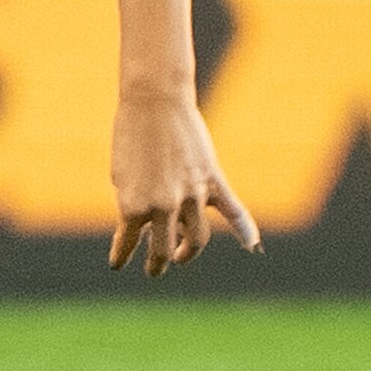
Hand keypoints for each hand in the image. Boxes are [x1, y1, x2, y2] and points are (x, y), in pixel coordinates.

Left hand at [108, 90, 260, 278]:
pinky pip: (233, 211)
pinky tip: (252, 245)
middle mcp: (163, 206)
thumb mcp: (121, 174)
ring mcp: (191, 195)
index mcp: (132, 206)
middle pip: (164, 249)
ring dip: (188, 252)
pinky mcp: (212, 180)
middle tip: (154, 268)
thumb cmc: (130, 133)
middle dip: (157, 263)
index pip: (127, 243)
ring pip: (197, 238)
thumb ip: (134, 202)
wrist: (155, 101)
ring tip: (180, 256)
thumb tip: (145, 222)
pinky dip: (245, 229)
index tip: (117, 264)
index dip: (121, 256)